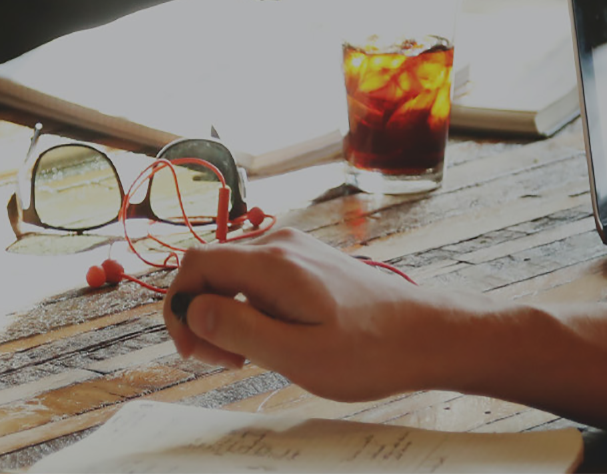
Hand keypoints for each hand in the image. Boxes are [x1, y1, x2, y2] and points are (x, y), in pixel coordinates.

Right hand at [163, 228, 476, 401]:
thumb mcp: (296, 354)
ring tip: (250, 356)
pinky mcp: (306, 262)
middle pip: (210, 267)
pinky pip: (256, 277)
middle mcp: (279, 244)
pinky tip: (271, 338)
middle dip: (201, 314)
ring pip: (232, 274)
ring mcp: (295, 249)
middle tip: (223, 361)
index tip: (191, 350)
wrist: (427, 335)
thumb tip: (191, 309)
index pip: (194, 265)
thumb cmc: (369, 351)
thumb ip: (238, 329)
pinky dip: (248, 307)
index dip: (178, 306)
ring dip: (225, 313)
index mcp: (272, 264)